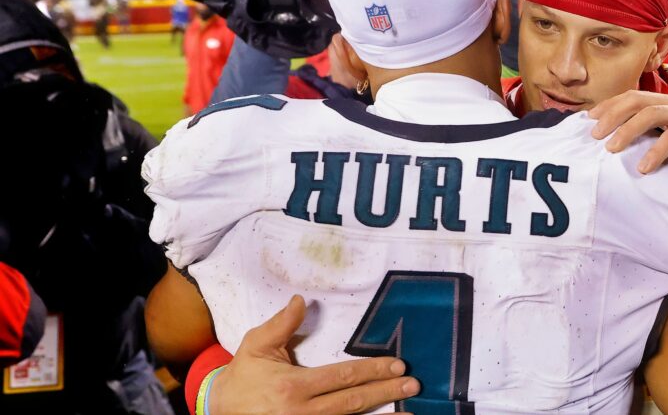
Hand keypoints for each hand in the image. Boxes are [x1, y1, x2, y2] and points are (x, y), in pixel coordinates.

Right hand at [209, 295, 419, 414]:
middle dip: (386, 392)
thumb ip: (281, 324)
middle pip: (353, 402)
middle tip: (413, 384)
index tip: (398, 364)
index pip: (343, 376)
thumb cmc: (242, 378)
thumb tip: (300, 300)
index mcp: (294, 387)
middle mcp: (302, 412)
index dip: (373, 370)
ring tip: (410, 413)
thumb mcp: (256, 346)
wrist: (217, 411)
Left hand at [589, 90, 667, 176]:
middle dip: (611, 115)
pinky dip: (656, 151)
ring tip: (611, 149)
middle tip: (594, 134)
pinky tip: (643, 167)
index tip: (588, 119)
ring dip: (627, 130)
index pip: (633, 96)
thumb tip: (623, 143)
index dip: (609, 105)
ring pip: (651, 114)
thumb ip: (655, 134)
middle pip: (637, 100)